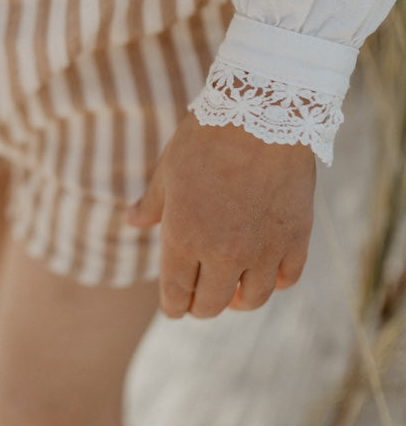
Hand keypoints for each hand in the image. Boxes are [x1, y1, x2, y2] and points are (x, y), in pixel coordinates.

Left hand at [127, 113, 314, 318]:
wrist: (261, 115)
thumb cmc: (206, 137)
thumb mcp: (168, 170)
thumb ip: (151, 205)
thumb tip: (130, 221)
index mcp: (184, 237)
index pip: (176, 292)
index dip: (173, 306)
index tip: (174, 309)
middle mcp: (223, 253)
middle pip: (212, 304)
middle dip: (202, 307)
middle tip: (200, 303)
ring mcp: (262, 249)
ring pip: (252, 299)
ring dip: (239, 301)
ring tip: (234, 295)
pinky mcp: (295, 238)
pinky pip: (287, 278)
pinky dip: (275, 282)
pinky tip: (267, 276)